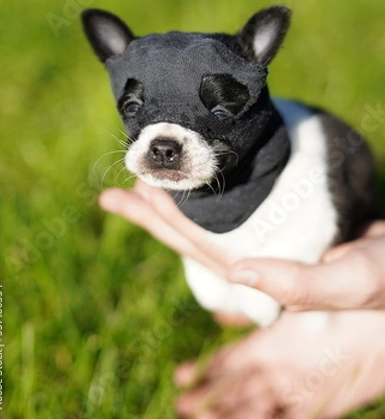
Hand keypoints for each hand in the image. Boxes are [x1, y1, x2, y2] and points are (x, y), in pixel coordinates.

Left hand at [100, 182, 384, 311]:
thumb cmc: (384, 277)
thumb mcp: (350, 281)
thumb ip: (298, 283)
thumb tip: (238, 272)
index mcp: (265, 282)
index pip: (204, 250)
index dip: (170, 222)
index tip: (138, 193)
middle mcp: (255, 268)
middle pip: (192, 240)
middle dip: (154, 217)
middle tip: (115, 195)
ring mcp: (262, 252)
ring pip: (205, 230)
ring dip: (170, 210)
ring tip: (137, 189)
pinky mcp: (272, 236)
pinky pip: (226, 220)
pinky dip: (201, 205)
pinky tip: (187, 192)